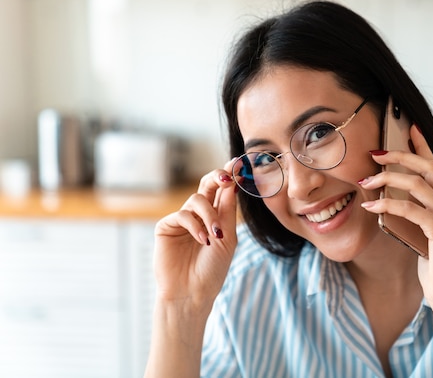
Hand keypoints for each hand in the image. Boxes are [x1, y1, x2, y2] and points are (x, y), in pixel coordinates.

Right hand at [153, 162, 238, 313]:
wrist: (193, 293)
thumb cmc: (212, 269)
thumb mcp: (227, 238)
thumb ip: (227, 210)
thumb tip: (233, 182)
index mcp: (216, 216)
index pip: (223, 190)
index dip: (230, 175)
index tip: (240, 165)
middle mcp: (198, 214)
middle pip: (207, 185)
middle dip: (218, 177)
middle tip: (227, 177)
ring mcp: (182, 219)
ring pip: (197, 199)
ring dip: (209, 215)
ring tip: (215, 236)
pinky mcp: (167, 226)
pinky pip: (183, 215)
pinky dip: (196, 226)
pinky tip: (203, 240)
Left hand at [359, 125, 432, 313]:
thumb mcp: (426, 233)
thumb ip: (418, 213)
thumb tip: (390, 195)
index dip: (423, 145)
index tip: (408, 128)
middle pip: (428, 167)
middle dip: (401, 155)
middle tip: (376, 152)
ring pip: (418, 184)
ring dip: (388, 178)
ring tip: (365, 181)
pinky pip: (411, 208)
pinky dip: (388, 203)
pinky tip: (371, 205)